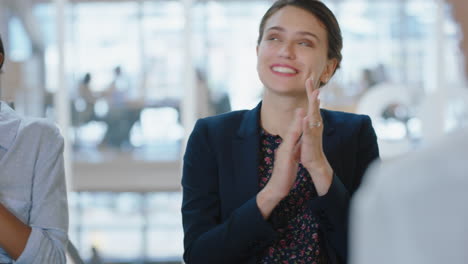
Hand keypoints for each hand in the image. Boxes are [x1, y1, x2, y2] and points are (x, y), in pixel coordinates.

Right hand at [257, 109, 303, 218]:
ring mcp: (284, 151)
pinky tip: (298, 129)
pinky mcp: (285, 157)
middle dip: (297, 117)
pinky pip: (291, 144)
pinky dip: (294, 135)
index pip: (293, 132)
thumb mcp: (289, 160)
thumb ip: (292, 151)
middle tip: (303, 104)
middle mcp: (284, 146)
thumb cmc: (284, 175)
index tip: (303, 110)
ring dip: (296, 122)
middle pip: (291, 129)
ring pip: (291, 134)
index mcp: (287, 147)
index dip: (298, 121)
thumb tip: (295, 145)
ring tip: (301, 110)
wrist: (276, 188)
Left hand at [299, 76, 332, 195]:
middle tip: (310, 80)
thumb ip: (306, 121)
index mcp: (313, 121)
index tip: (308, 79)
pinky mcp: (310, 141)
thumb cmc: (309, 147)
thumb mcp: (306, 132)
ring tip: (315, 94)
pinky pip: (309, 131)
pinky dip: (307, 125)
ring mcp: (313, 132)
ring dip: (314, 105)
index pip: (311, 104)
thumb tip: (305, 112)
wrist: (314, 163)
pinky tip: (306, 118)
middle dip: (312, 92)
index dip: (310, 91)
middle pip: (314, 105)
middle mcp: (315, 124)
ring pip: (314, 116)